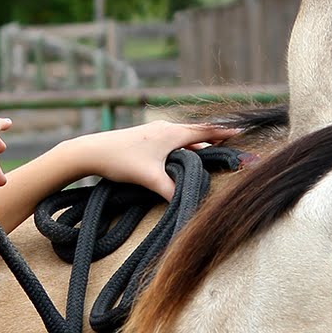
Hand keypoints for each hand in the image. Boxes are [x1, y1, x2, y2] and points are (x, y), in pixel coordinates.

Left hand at [73, 121, 239, 201]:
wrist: (91, 151)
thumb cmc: (121, 160)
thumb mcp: (149, 178)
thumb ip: (170, 190)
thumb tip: (187, 204)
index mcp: (171, 133)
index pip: (204, 131)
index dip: (224, 133)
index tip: (240, 132)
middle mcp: (164, 128)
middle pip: (196, 132)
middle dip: (214, 138)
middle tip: (231, 145)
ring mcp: (154, 130)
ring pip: (183, 136)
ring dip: (198, 143)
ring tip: (211, 152)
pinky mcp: (145, 136)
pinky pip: (172, 139)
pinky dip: (183, 145)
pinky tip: (183, 156)